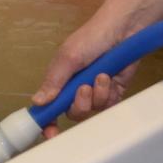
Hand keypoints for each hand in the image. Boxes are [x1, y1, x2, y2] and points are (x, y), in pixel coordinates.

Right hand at [31, 17, 140, 137]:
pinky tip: (111, 78)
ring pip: (94, 109)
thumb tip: (37, 103)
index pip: (50, 107)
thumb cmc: (92, 38)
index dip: (49, 122)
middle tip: (85, 88)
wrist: (124, 29)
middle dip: (80, 104)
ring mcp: (96, 91)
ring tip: (102, 76)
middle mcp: (76, 88)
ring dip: (98, 95)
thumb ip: (54, 81)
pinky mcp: (114, 91)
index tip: (51, 134)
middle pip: (74, 113)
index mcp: (60, 80)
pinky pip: (110, 105)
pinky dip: (110, 94)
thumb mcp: (68, 57)